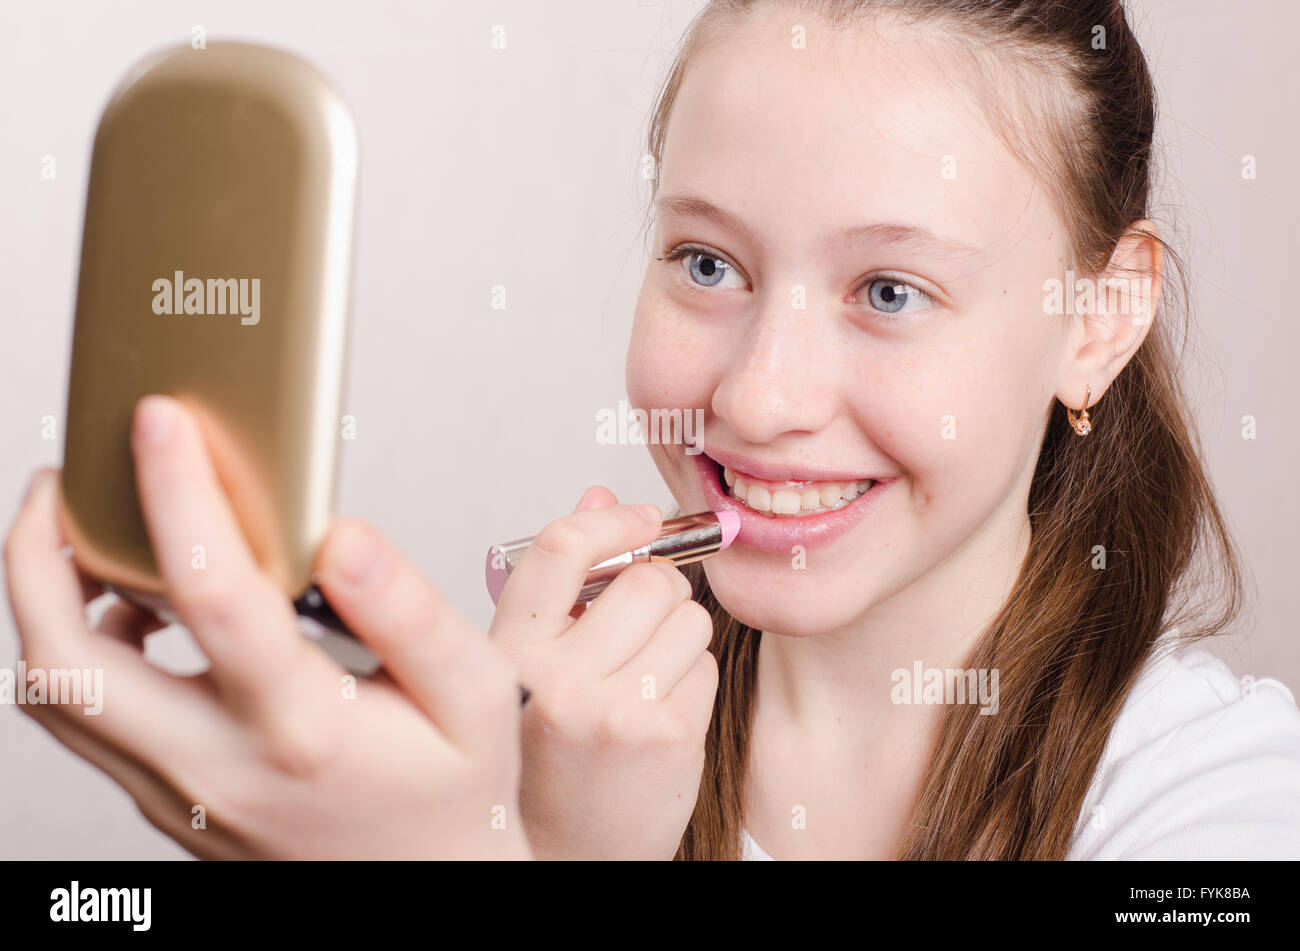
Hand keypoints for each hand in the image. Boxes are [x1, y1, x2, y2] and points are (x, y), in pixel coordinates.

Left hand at [4, 395, 530, 858]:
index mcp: (301, 728)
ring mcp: (180, 790)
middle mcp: (217, 766)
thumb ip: (409, 613)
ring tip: (82, 533)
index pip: (212, 596)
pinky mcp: (169, 798)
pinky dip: (80, 650)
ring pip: (58, 697)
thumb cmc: (452, 795)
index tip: (162, 424)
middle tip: (60, 482)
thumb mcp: (474, 697)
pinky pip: (88, 721)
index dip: (177, 495)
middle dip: (35, 556)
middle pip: (67, 662)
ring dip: (44, 603)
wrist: (427, 891)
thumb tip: (341, 537)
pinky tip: (136, 613)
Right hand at [488, 486, 717, 859]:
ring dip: (677, 636)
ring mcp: (617, 710)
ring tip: (642, 677)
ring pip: (688, 617)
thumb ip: (564, 581)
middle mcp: (559, 680)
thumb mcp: (532, 665)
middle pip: (647, 581)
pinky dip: (691, 678)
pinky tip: (659, 710)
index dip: (614, 520)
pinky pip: (705, 664)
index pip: (563, 549)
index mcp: (511, 654)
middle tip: (637, 630)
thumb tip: (602, 495)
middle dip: (656, 593)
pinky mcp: (668, 736)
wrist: (568, 852)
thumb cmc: (546, 757)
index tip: (643, 519)